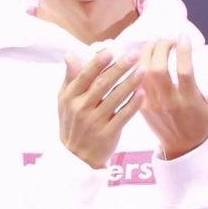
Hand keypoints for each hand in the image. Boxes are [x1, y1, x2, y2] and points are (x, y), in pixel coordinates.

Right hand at [58, 50, 144, 168]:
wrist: (75, 157)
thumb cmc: (72, 120)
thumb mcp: (64, 99)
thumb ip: (70, 76)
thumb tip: (70, 53)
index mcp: (70, 96)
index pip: (84, 76)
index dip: (97, 63)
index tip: (110, 50)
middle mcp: (81, 108)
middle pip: (102, 84)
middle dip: (119, 68)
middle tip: (134, 55)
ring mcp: (95, 122)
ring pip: (115, 99)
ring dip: (130, 83)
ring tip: (143, 70)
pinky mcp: (108, 134)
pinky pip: (123, 116)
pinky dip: (133, 104)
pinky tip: (143, 93)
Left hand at [139, 36, 207, 159]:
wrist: (181, 146)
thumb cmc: (202, 122)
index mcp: (189, 101)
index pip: (185, 72)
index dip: (184, 51)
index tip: (184, 37)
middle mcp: (168, 102)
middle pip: (158, 69)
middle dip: (162, 47)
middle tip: (169, 39)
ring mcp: (152, 103)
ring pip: (143, 72)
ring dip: (148, 52)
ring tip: (157, 43)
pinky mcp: (141, 105)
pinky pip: (135, 80)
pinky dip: (138, 64)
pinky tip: (145, 54)